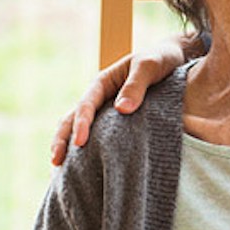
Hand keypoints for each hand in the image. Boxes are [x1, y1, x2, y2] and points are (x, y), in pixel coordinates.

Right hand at [49, 33, 200, 164]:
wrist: (174, 58)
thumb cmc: (161, 59)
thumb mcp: (150, 65)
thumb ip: (136, 84)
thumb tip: (122, 109)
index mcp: (103, 82)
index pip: (86, 105)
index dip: (81, 123)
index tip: (79, 143)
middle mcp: (99, 97)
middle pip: (72, 119)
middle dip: (62, 139)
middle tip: (56, 161)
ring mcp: (106, 110)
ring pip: (80, 129)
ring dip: (69, 147)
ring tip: (61, 171)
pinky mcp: (116, 122)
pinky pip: (99, 136)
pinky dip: (88, 150)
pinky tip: (86, 168)